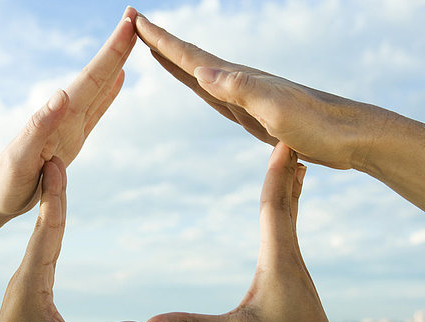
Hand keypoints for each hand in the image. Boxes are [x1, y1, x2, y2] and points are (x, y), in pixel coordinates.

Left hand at [0, 7, 137, 215]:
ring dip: (115, 64)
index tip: (127, 24)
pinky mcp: (73, 138)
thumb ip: (40, 126)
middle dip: (116, 48)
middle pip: (97, 76)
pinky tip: (118, 80)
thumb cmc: (5, 181)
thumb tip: (63, 93)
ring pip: (99, 88)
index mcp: (58, 117)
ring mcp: (71, 125)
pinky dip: (110, 93)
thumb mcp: (21, 157)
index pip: (89, 78)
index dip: (110, 53)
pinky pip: (97, 110)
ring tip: (131, 41)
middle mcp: (67, 115)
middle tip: (133, 17)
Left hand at [0, 157, 146, 321]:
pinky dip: (50, 231)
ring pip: (41, 238)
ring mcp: (26, 284)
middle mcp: (25, 276)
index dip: (54, 197)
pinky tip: (53, 226)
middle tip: (56, 159)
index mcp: (31, 282)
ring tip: (55, 182)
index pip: (47, 231)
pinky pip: (43, 253)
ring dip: (49, 209)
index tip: (56, 165)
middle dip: (52, 192)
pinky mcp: (30, 294)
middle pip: (43, 226)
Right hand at [134, 13, 386, 169]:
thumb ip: (239, 88)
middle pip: (191, 58)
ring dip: (176, 60)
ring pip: (200, 73)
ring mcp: (244, 95)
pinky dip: (198, 82)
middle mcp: (238, 81)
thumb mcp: (275, 107)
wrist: (349, 136)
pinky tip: (197, 81)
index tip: (136, 20)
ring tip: (156, 49)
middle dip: (162, 43)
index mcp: (238, 78)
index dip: (161, 39)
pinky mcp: (252, 111)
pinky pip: (214, 92)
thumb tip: (199, 70)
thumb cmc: (317, 123)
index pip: (191, 55)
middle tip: (136, 25)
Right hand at [141, 143, 360, 321]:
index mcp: (281, 264)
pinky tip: (280, 224)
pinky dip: (284, 218)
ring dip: (287, 192)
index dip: (276, 171)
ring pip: (290, 223)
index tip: (283, 138)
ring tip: (290, 167)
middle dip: (285, 171)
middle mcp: (291, 264)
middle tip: (289, 138)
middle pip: (287, 206)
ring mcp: (294, 278)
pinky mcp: (292, 291)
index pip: (276, 207)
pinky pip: (287, 241)